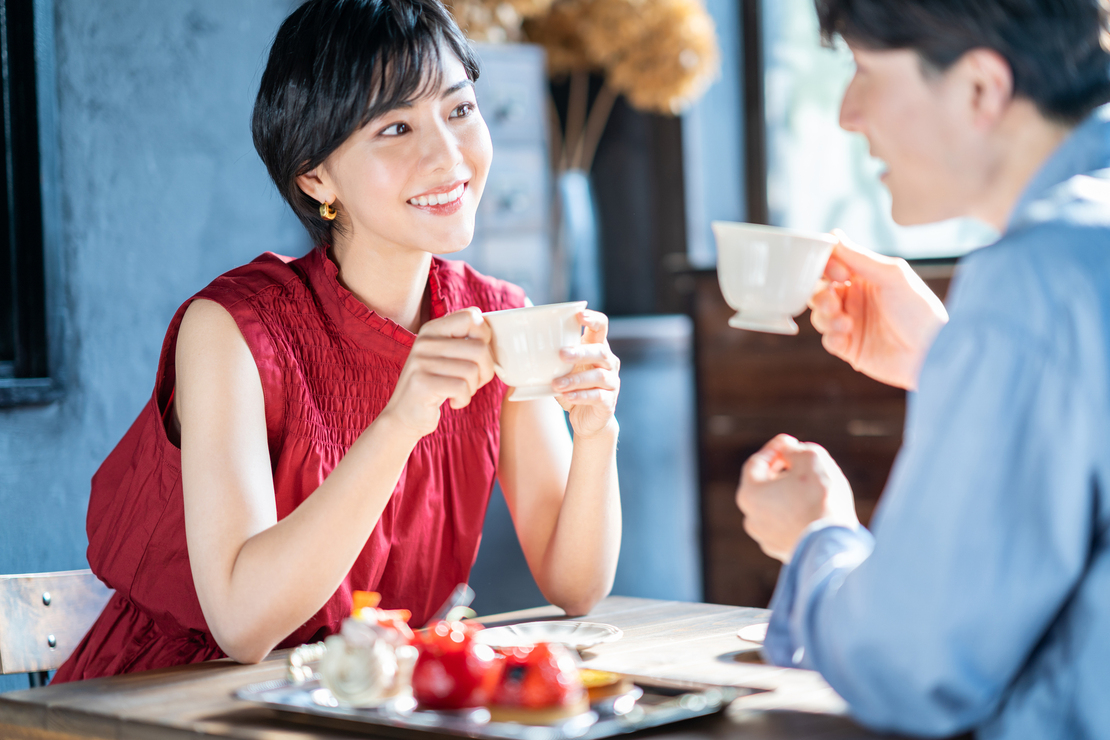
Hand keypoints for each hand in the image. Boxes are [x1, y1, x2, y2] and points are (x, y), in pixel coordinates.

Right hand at [381, 308, 493, 439]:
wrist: (404, 415)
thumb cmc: (435, 385)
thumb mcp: (446, 356)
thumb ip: (464, 339)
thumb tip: (491, 325)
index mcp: (432, 329)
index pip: (471, 316)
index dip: (485, 336)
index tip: (479, 354)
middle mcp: (424, 342)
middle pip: (479, 348)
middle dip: (486, 370)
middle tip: (475, 381)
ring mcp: (421, 362)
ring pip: (472, 370)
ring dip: (473, 387)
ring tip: (460, 392)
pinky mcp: (422, 384)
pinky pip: (461, 388)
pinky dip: (464, 399)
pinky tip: (453, 401)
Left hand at [553, 310, 619, 438]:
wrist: (587, 419)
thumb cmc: (572, 388)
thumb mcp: (561, 370)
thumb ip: (550, 358)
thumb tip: (519, 345)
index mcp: (597, 349)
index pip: (602, 327)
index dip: (594, 319)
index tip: (579, 315)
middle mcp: (608, 363)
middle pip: (600, 351)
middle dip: (580, 352)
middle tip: (561, 354)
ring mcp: (611, 383)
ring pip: (598, 376)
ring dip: (575, 379)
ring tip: (556, 384)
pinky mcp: (608, 402)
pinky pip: (597, 396)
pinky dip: (580, 396)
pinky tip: (566, 396)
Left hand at [735, 434, 857, 562]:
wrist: (834, 544)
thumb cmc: (821, 498)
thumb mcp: (811, 458)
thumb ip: (795, 450)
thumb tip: (789, 453)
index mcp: (749, 494)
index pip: (757, 463)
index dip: (775, 448)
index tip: (791, 441)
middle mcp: (751, 518)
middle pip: (763, 486)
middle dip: (780, 471)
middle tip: (799, 462)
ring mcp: (766, 538)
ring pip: (775, 508)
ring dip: (789, 494)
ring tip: (809, 487)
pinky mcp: (783, 552)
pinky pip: (787, 526)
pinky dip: (796, 515)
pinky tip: (813, 510)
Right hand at [809, 231, 947, 389]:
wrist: (931, 351)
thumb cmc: (919, 309)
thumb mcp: (892, 276)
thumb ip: (860, 258)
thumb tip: (834, 235)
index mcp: (864, 277)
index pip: (831, 266)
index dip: (826, 267)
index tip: (838, 273)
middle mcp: (855, 298)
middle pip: (818, 291)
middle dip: (819, 295)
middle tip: (832, 300)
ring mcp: (851, 323)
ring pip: (820, 315)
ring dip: (826, 317)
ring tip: (845, 323)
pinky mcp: (850, 347)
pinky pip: (827, 340)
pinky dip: (832, 336)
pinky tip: (846, 336)